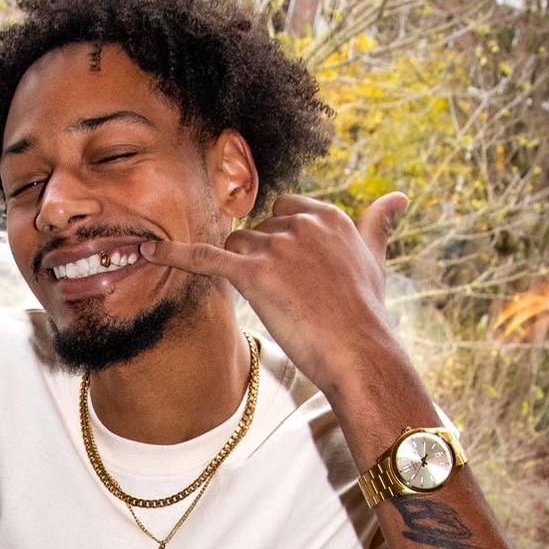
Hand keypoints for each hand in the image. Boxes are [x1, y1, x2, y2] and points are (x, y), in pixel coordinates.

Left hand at [141, 192, 409, 392]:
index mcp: (328, 216)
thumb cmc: (366, 313)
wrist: (360, 353)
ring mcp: (277, 246)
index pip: (285, 211)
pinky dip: (175, 254)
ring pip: (237, 248)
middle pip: (258, 231)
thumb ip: (379, 224)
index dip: (281, 242)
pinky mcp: (255, 273)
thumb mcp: (376, 260)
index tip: (290, 270)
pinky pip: (207, 258)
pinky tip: (147, 250)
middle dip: (262, 260)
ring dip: (244, 273)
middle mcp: (301, 223)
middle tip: (286, 297)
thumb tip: (400, 196)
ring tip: (276, 305)